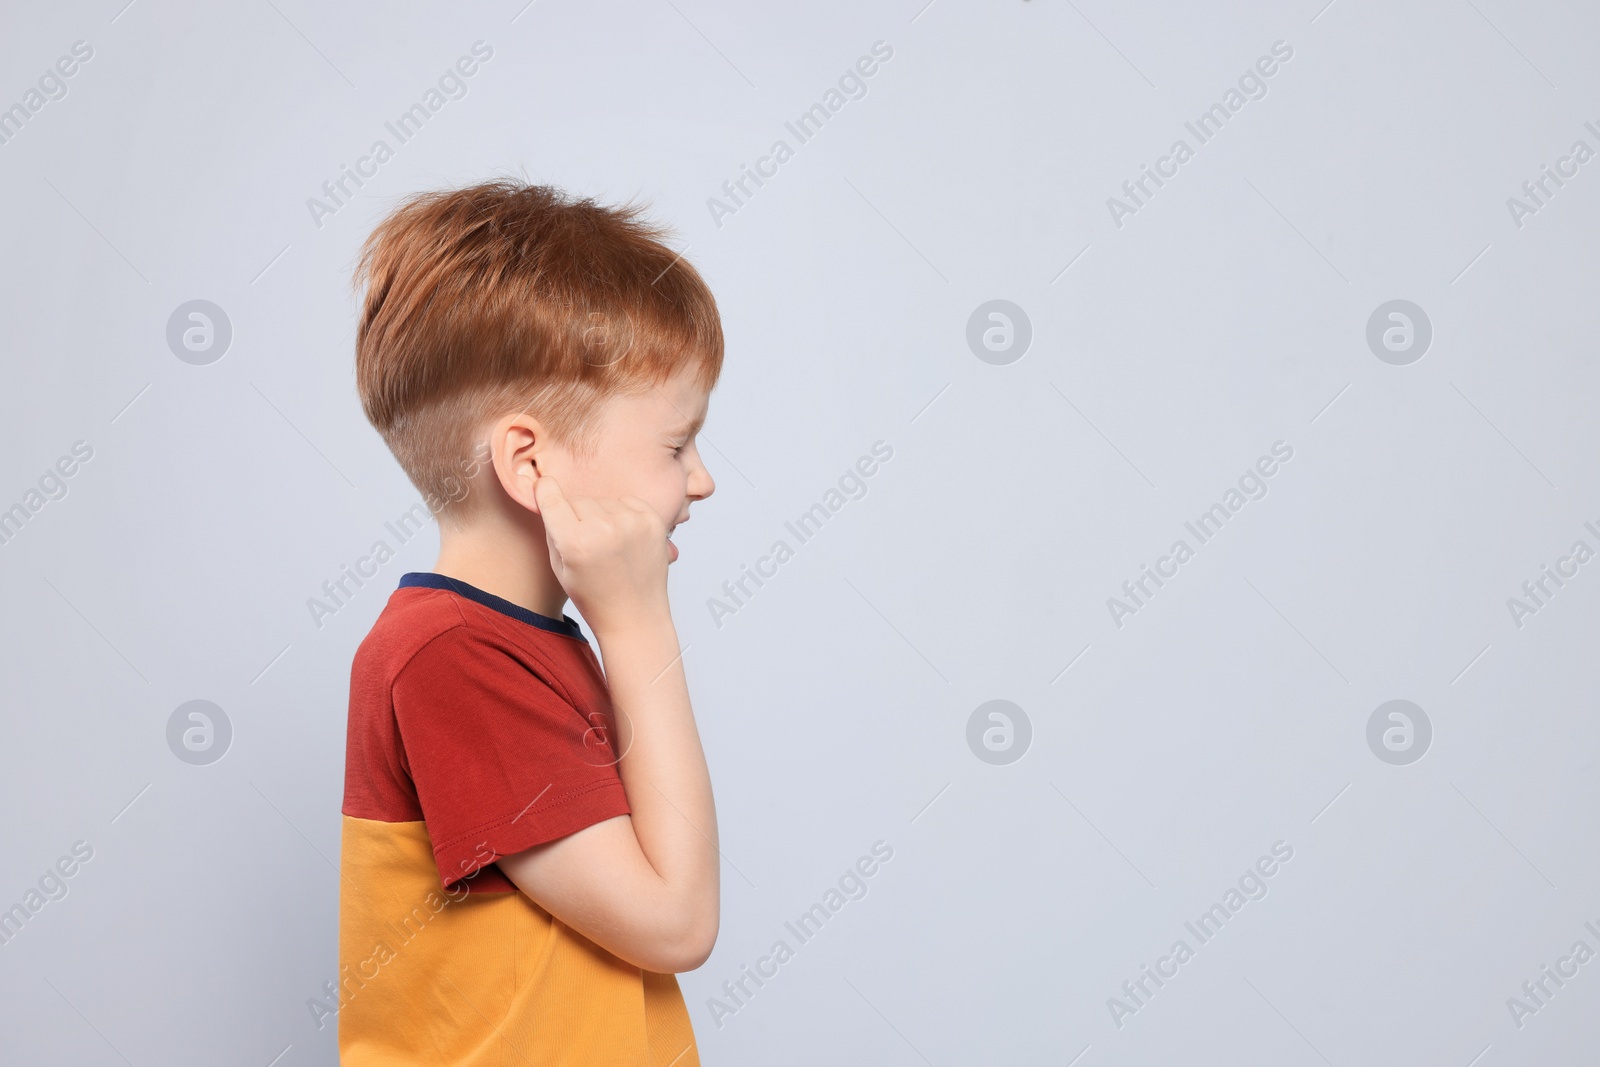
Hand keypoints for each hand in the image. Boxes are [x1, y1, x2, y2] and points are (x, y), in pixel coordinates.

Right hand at [532, 475, 670, 636]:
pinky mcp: (653, 521)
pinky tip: (624, 539)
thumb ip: (553, 529)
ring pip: (603, 501)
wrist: (635, 616)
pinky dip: (623, 514)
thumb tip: (550, 494)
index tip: (544, 485)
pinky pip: (627, 501)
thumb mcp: (560, 567)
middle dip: (577, 516)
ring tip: (608, 545)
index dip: (545, 491)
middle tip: (586, 543)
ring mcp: (632, 523)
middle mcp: (604, 528)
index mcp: (576, 542)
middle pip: (578, 500)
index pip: (552, 498)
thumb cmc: (594, 596)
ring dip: (601, 516)